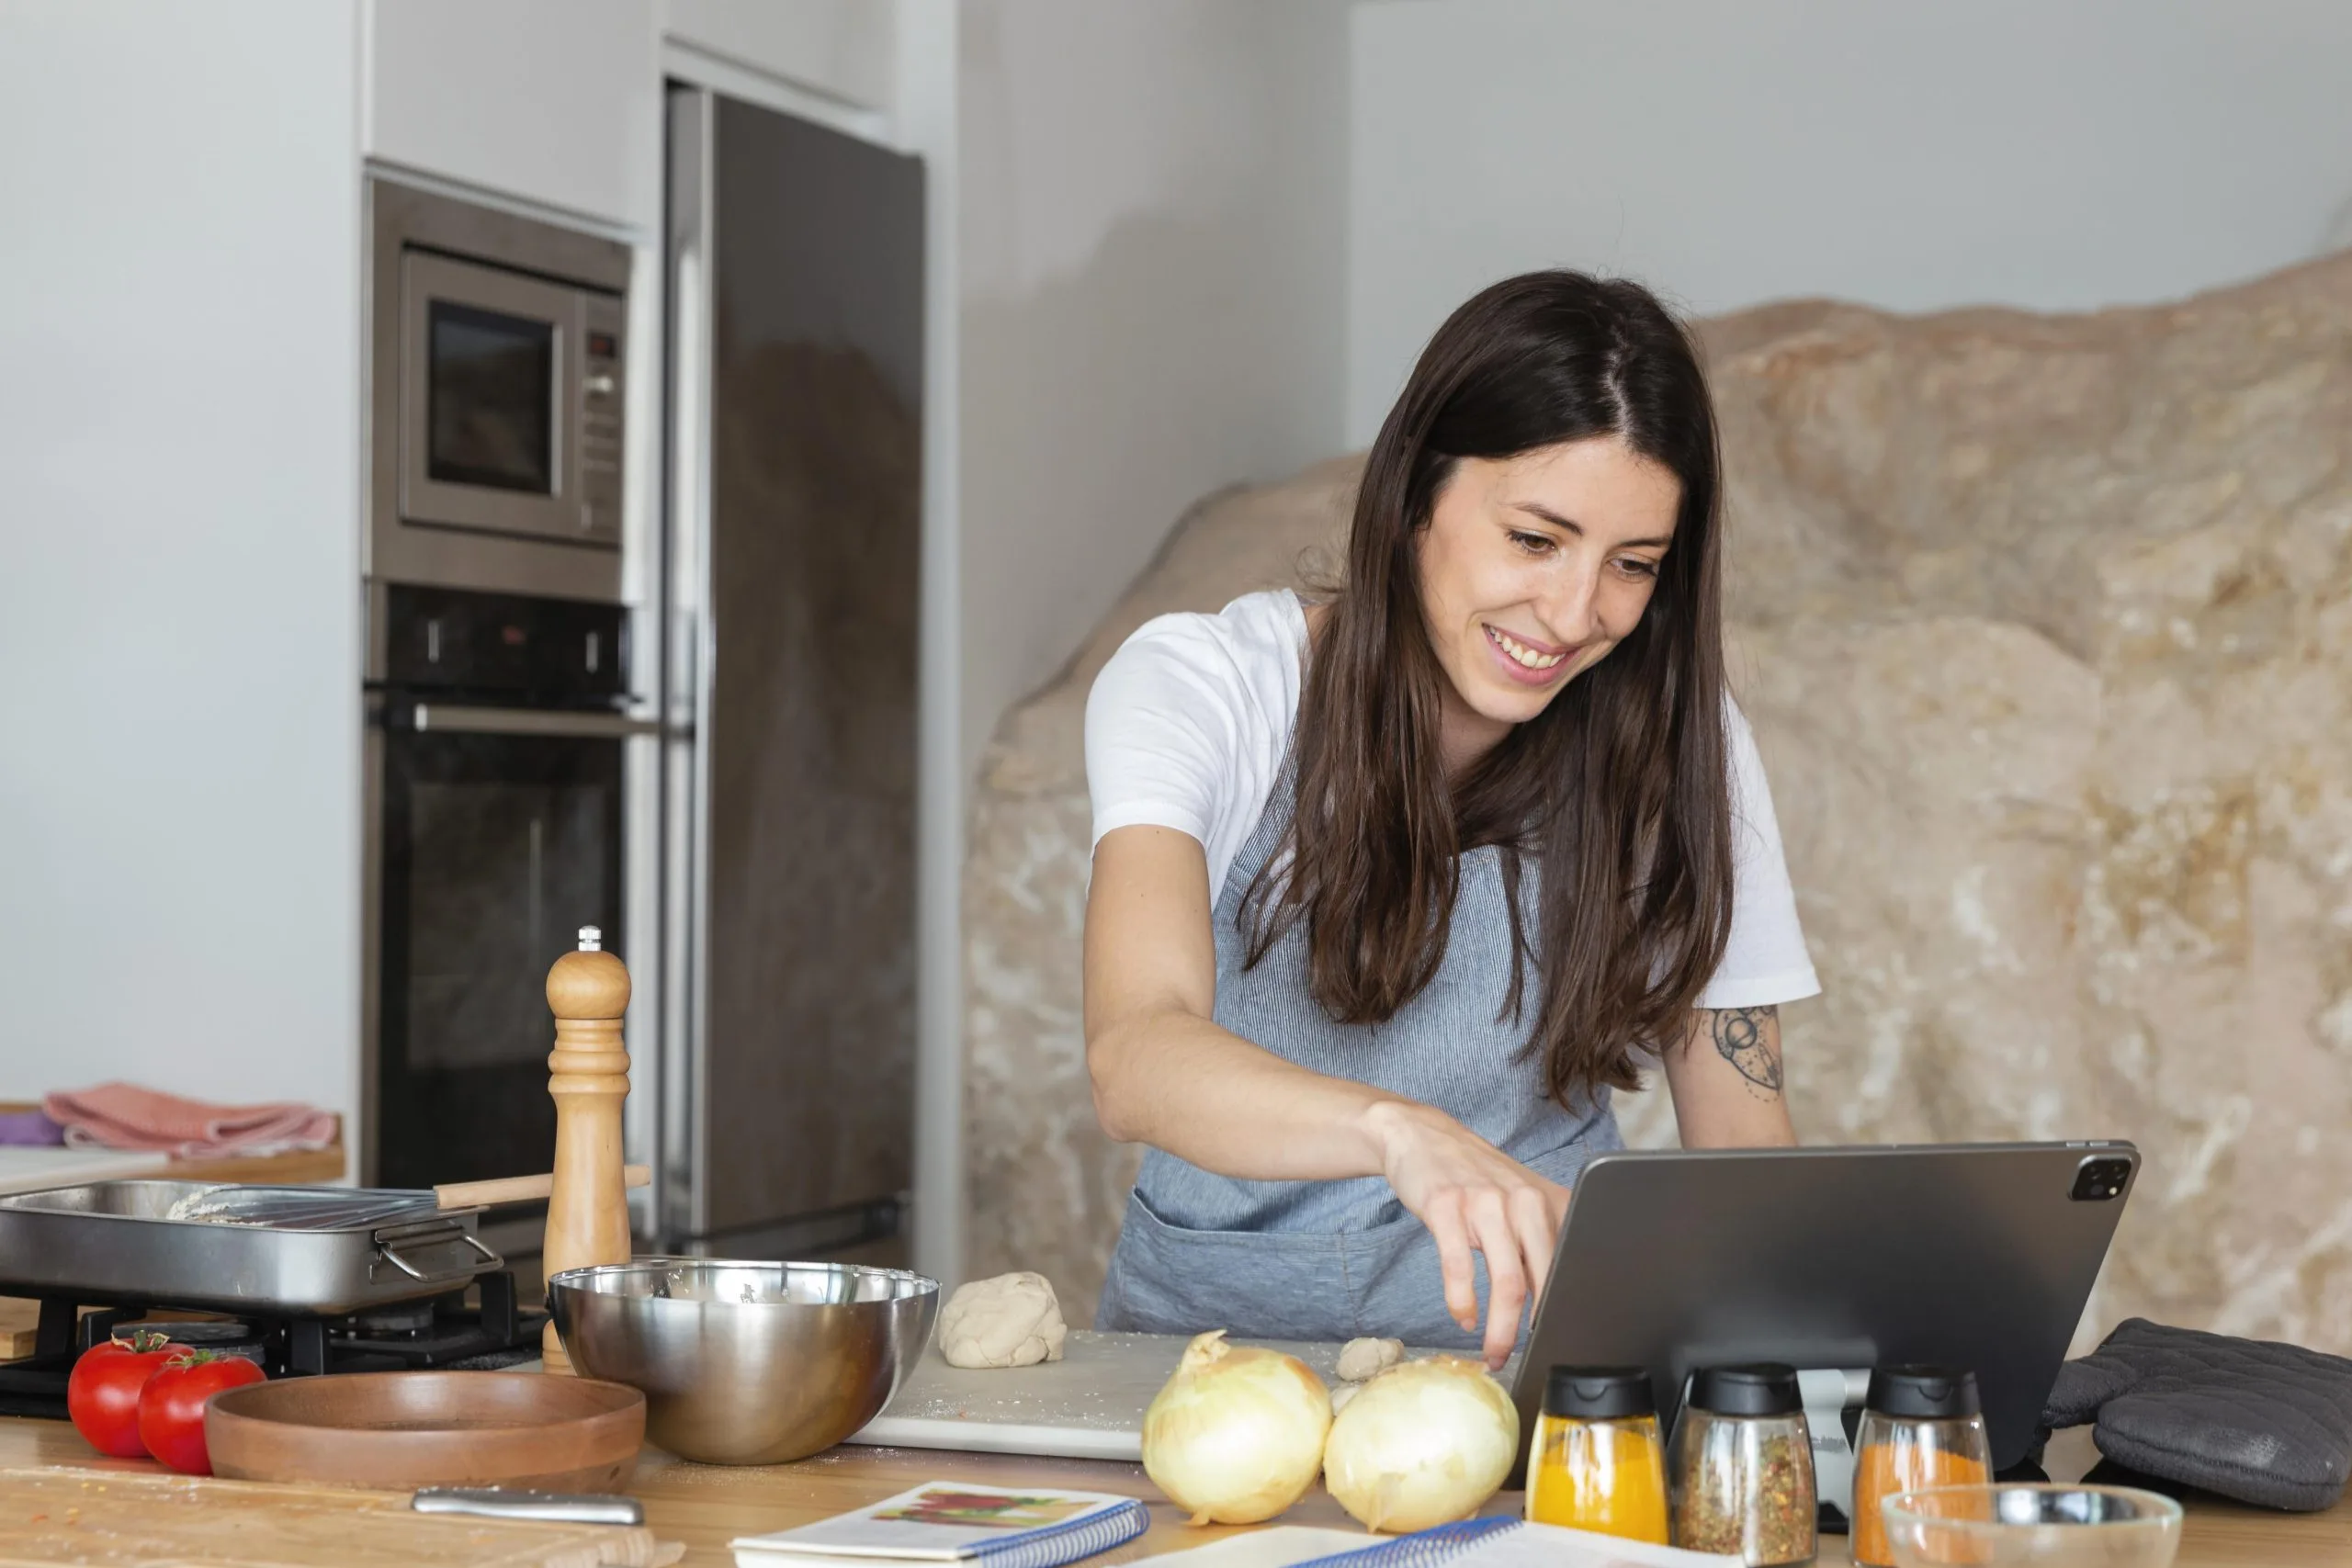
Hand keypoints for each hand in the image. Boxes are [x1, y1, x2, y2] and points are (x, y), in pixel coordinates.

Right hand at [1363, 1100, 1570, 1369]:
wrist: (1422, 1135)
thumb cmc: (1475, 1177)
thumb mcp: (1517, 1200)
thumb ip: (1540, 1241)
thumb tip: (1557, 1301)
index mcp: (1549, 1202)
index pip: (1569, 1266)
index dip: (1566, 1309)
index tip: (1558, 1341)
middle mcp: (1524, 1201)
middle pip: (1542, 1281)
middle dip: (1535, 1331)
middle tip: (1522, 1358)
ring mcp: (1485, 1203)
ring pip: (1507, 1282)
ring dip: (1501, 1329)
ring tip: (1494, 1353)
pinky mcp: (1446, 1207)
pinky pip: (1459, 1267)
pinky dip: (1462, 1302)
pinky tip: (1463, 1318)